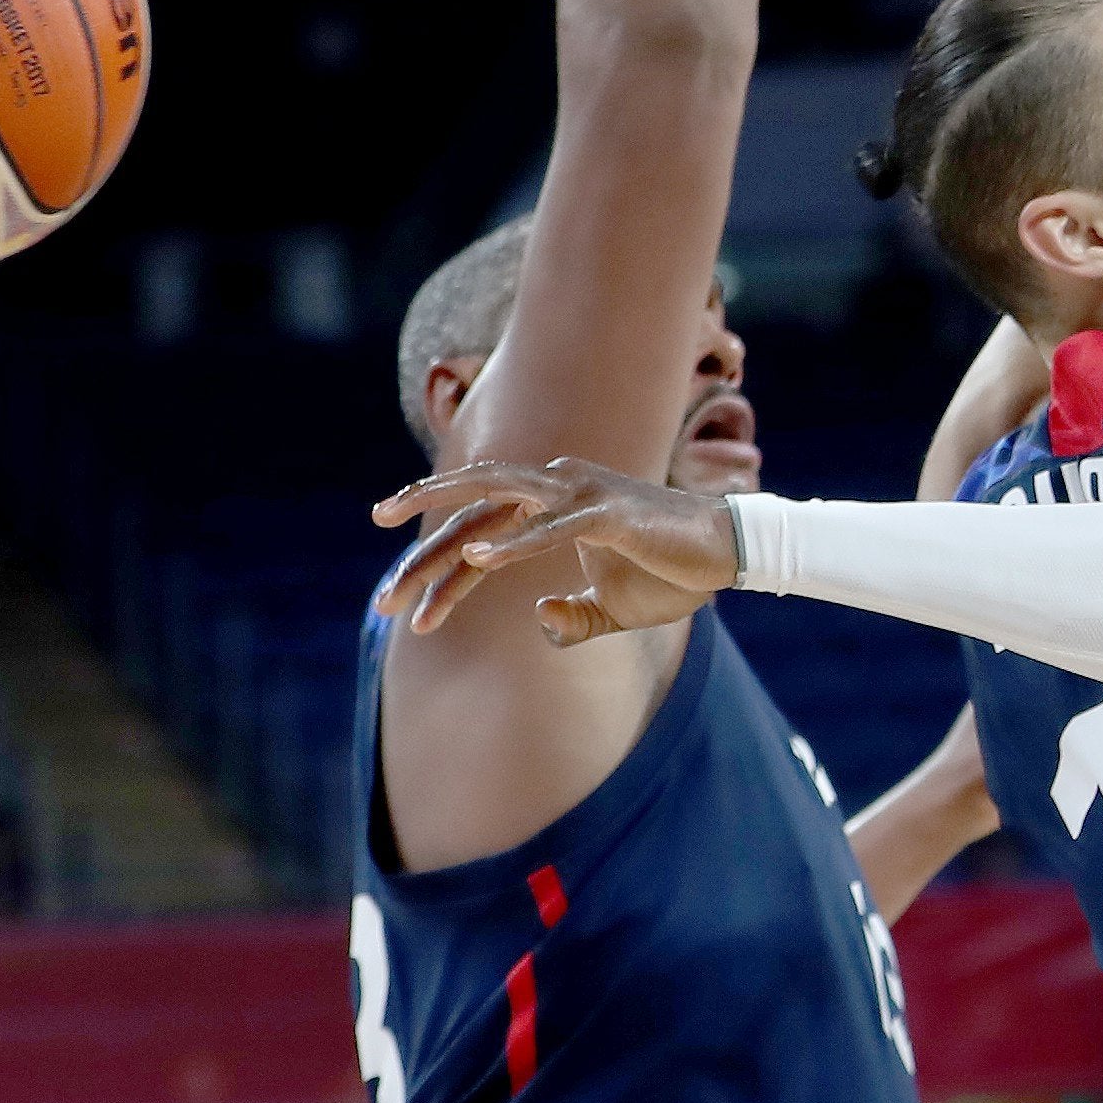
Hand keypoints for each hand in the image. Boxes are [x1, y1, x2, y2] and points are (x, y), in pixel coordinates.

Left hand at [373, 454, 737, 643]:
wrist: (729, 556)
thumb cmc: (672, 573)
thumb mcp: (612, 607)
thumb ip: (574, 615)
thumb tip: (541, 618)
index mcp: (552, 502)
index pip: (479, 523)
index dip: (435, 564)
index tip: (397, 601)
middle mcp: (559, 484)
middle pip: (474, 498)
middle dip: (420, 523)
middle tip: (373, 545)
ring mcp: (582, 492)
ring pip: (500, 497)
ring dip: (450, 530)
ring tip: (405, 546)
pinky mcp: (609, 512)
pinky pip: (552, 526)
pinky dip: (515, 540)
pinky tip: (478, 555)